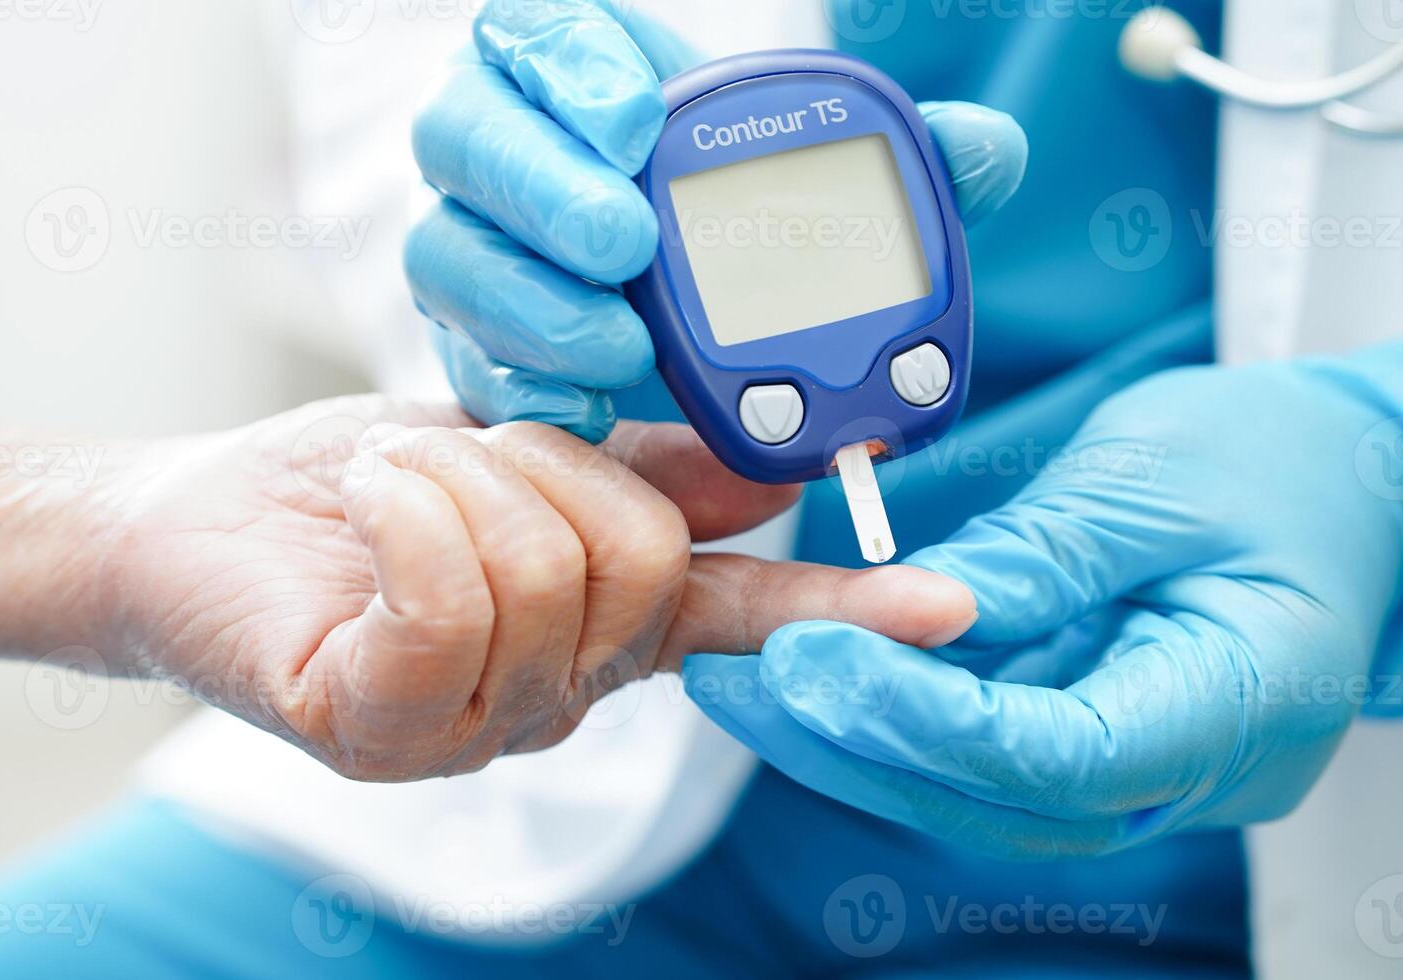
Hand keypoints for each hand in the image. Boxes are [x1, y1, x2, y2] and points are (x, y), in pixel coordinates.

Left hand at [70, 397, 975, 781]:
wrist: (201, 521)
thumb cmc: (361, 489)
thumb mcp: (526, 449)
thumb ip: (653, 466)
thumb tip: (777, 463)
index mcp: (608, 623)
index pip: (751, 622)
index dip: (851, 611)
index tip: (951, 606)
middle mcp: (562, 693)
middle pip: (640, 557)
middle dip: (544, 459)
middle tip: (461, 450)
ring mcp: (478, 726)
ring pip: (546, 570)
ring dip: (461, 471)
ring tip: (394, 474)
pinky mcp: (386, 727)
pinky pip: (451, 599)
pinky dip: (411, 508)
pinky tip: (371, 496)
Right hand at [406, 0, 1027, 440]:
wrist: (672, 320)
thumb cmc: (734, 224)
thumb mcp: (810, 182)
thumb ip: (889, 160)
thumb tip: (985, 149)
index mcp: (577, 78)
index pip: (531, 29)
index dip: (568, 62)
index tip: (638, 116)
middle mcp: (503, 153)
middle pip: (464, 133)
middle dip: (543, 187)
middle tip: (627, 243)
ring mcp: (475, 248)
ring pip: (447, 252)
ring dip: (530, 301)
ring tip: (623, 344)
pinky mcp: (472, 343)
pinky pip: (463, 361)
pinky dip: (521, 387)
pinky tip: (585, 407)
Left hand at [685, 350, 1402, 857]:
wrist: (1354, 481)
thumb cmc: (1283, 463)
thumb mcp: (1160, 480)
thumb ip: (1043, 557)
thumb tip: (921, 609)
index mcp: (1235, 701)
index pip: (1052, 753)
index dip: (918, 716)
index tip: (809, 660)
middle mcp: (1188, 764)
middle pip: (998, 795)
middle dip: (859, 742)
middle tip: (742, 682)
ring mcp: (1146, 761)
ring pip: (982, 788)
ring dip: (863, 739)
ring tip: (753, 683)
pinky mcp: (1102, 730)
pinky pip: (992, 748)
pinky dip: (906, 716)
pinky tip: (827, 678)